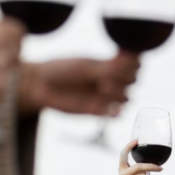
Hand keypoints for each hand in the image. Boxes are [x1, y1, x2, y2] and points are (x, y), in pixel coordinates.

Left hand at [17, 53, 139, 115]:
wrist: (40, 85)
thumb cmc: (61, 70)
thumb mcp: (86, 67)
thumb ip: (108, 67)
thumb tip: (128, 59)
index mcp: (108, 64)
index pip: (134, 63)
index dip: (133, 62)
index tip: (120, 60)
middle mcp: (110, 79)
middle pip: (134, 79)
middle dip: (125, 77)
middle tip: (106, 76)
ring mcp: (105, 96)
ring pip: (127, 97)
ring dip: (119, 92)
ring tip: (102, 88)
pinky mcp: (98, 111)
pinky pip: (116, 115)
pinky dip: (116, 112)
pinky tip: (108, 108)